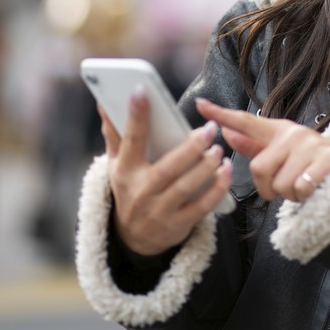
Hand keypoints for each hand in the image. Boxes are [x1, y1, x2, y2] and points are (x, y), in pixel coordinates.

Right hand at [101, 87, 232, 256]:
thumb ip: (114, 134)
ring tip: (218, 149)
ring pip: (185, 187)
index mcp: (125, 171)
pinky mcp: (177, 225)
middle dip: (190, 149)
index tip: (141, 90)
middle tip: (210, 129)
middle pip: (167, 168)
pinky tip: (225, 171)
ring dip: (205, 168)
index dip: (135, 116)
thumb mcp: (117, 165)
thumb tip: (104, 102)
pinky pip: (201, 207)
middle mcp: (140, 192)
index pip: (131, 140)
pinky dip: (216, 189)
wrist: (134, 239)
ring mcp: (159, 211)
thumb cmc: (129, 189)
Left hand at [196, 98, 329, 202]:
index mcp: (278, 131)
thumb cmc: (310, 163)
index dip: (221, 114)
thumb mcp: (283, 152)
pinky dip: (305, 197)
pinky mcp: (326, 158)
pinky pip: (300, 188)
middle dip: (269, 188)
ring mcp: (309, 144)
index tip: (200, 105)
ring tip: (304, 186)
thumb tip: (226, 133)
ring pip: (280, 184)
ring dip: (291, 195)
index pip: (245, 121)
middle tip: (287, 185)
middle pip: (258, 168)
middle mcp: (292, 133)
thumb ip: (254, 145)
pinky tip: (316, 188)